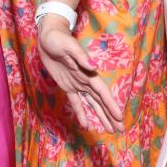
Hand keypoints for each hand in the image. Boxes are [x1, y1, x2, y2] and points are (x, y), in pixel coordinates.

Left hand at [37, 16, 123, 133]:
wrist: (47, 36)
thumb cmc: (58, 38)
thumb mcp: (69, 45)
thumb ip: (81, 56)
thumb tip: (94, 66)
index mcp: (88, 71)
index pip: (102, 91)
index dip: (111, 104)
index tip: (119, 117)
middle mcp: (85, 79)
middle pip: (100, 100)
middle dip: (110, 114)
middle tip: (120, 130)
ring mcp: (76, 83)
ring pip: (92, 103)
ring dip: (101, 116)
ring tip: (110, 130)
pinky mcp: (66, 85)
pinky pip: (76, 102)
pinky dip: (81, 113)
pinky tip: (86, 124)